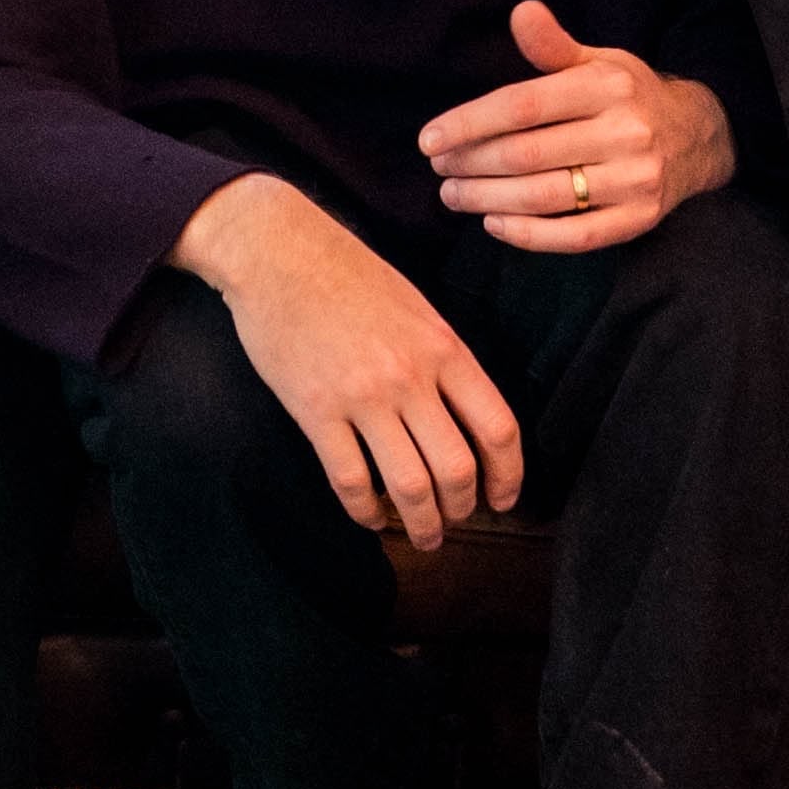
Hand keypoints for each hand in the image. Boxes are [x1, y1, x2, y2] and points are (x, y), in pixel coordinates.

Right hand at [183, 172, 524, 547]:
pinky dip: (366, 512)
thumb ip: (445, 361)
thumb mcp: (418, 308)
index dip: (509, 476)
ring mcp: (362, 397)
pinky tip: (371, 517)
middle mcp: (411, 377)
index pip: (498, 429)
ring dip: (423, 524)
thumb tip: (466, 418)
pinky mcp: (315, 412)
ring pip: (409, 486)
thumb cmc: (350, 275)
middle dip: (462, 509)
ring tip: (423, 536)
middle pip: (457, 469)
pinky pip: (350, 481)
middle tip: (456, 520)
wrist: (279, 252)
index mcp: (445, 349)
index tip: (503, 499)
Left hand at [416, 0, 731, 257]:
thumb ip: (553, 45)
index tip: (430, 139)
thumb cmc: (629, 96)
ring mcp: (635, 180)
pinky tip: (493, 224)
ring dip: (488, 200)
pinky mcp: (639, 219)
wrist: (697, 137)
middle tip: (439, 168)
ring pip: (544, 196)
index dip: (469, 123)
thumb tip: (521, 11)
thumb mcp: (597, 62)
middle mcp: (625, 132)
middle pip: (527, 154)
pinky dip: (528, 235)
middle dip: (471, 163)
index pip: (522, 106)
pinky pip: (575, 236)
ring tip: (453, 195)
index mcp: (607, 87)